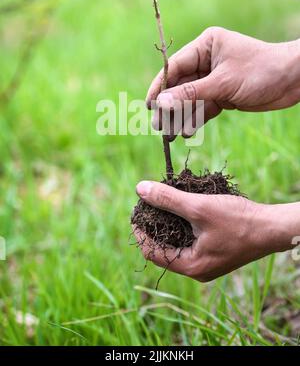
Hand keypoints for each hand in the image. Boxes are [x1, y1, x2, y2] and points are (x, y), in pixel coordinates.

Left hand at [134, 181, 297, 281]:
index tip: (135, 211)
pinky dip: (183, 226)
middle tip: (147, 206)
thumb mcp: (199, 207)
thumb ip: (168, 199)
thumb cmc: (238, 220)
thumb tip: (140, 189)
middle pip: (164, 250)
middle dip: (153, 227)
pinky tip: (182, 209)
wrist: (272, 227)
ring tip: (162, 204)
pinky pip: (191, 242)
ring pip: (178, 245)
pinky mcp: (216, 253)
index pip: (152, 253)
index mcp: (191, 266)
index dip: (140, 232)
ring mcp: (208, 263)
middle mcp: (197, 270)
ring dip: (168, 225)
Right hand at [147, 27, 299, 138]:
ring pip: (190, 98)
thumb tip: (161, 102)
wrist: (293, 81)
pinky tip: (187, 132)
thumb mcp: (223, 83)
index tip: (149, 106)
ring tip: (171, 135)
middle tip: (158, 126)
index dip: (159, 87)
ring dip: (181, 116)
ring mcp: (214, 78)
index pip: (174, 67)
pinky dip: (196, 119)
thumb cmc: (261, 71)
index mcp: (205, 46)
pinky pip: (203, 107)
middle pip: (179, 85)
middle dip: (170, 106)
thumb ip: (191, 93)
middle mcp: (206, 60)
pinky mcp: (223, 94)